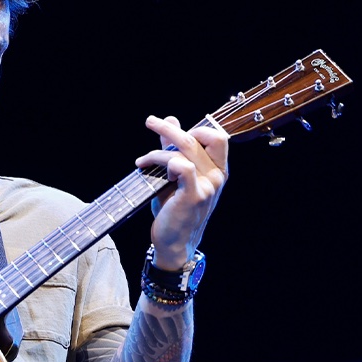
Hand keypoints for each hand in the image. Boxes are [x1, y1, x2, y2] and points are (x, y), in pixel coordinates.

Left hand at [139, 114, 228, 268]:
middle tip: (150, 122)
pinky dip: (162, 161)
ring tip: (143, 160)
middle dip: (169, 127)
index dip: (196, 129)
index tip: (174, 133)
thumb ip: (173, 148)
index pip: (217, 137)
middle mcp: (217, 177)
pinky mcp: (194, 196)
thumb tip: (171, 119)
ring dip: (158, 150)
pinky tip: (148, 169)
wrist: (174, 242)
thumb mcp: (174, 175)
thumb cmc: (174, 209)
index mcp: (217, 170)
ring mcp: (208, 187)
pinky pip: (180, 166)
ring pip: (184, 149)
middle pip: (198, 137)